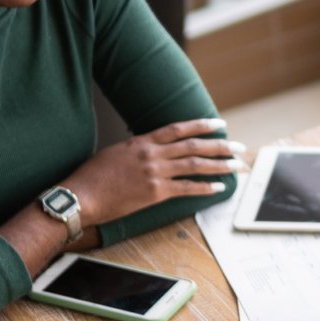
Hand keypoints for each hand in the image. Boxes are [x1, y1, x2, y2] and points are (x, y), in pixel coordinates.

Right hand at [66, 117, 241, 227]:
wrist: (81, 195)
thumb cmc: (93, 176)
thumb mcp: (116, 152)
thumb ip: (137, 149)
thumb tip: (150, 149)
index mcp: (142, 141)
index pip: (179, 128)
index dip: (202, 125)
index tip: (219, 125)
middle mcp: (152, 154)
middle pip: (194, 146)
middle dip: (220, 146)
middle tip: (238, 147)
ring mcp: (155, 173)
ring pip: (195, 166)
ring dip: (219, 165)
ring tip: (236, 166)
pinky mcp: (155, 193)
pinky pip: (187, 189)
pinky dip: (205, 187)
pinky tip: (218, 187)